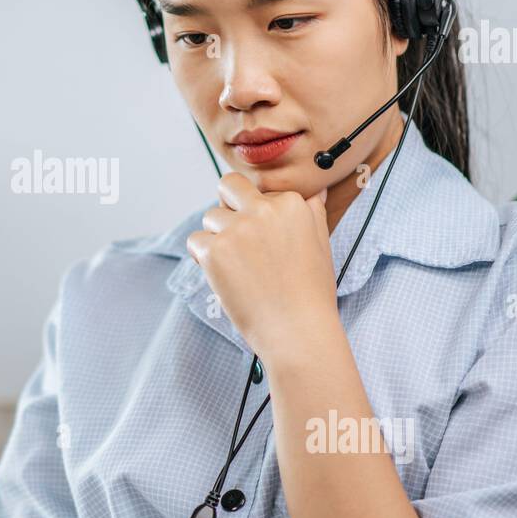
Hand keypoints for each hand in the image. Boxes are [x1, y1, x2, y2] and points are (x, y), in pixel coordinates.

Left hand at [185, 173, 337, 364]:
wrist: (298, 332)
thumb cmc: (311, 294)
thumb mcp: (321, 245)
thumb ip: (312, 214)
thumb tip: (313, 193)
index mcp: (292, 204)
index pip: (260, 192)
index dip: (258, 214)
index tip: (266, 241)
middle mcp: (263, 209)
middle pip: (229, 185)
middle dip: (227, 203)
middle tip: (236, 235)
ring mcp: (236, 229)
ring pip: (210, 217)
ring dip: (217, 237)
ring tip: (238, 267)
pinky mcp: (214, 251)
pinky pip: (195, 241)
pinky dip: (202, 257)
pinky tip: (223, 275)